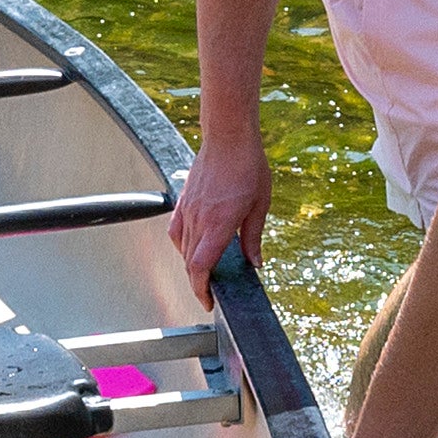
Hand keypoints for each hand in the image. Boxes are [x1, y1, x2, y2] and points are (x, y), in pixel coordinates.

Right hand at [166, 126, 268, 287]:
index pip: (200, 266)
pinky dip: (182, 245)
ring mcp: (188, 210)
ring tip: (204, 272)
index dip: (201, 289)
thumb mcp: (260, 204)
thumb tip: (254, 262)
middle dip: (198, 283)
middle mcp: (199, 219)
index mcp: (219, 223)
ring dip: (191, 265)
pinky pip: (177, 231)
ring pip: (183, 248)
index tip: (207, 301)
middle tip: (209, 294)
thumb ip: (253, 237)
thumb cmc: (248, 166)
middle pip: (190, 262)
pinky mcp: (183, 201)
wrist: (228, 137)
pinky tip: (192, 247)